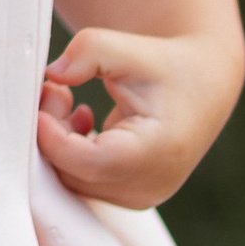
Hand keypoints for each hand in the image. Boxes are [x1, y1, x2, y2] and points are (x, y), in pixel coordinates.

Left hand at [36, 25, 239, 208]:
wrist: (203, 86)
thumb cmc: (168, 65)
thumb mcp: (130, 48)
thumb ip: (89, 51)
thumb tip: (52, 74)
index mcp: (153, 154)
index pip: (85, 160)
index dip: (50, 132)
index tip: (40, 93)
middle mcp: (146, 186)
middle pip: (72, 172)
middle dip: (50, 131)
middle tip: (51, 88)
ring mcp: (136, 197)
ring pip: (72, 179)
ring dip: (57, 139)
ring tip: (66, 96)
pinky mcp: (127, 195)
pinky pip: (82, 180)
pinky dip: (69, 151)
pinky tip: (81, 117)